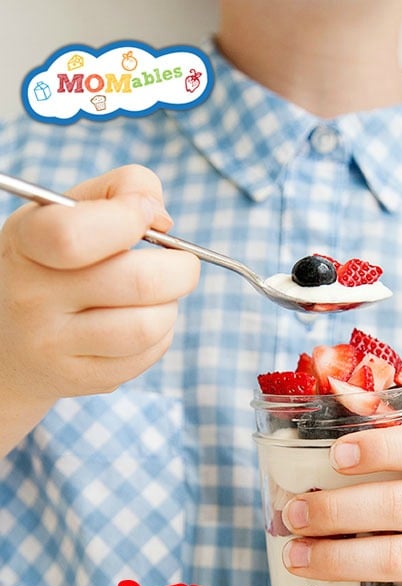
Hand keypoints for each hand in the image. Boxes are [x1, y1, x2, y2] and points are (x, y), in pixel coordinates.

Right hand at [0, 165, 199, 410]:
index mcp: (26, 244)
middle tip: (182, 264)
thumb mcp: (67, 212)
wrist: (12, 338)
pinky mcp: (82, 378)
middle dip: (180, 268)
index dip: (129, 217)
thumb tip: (161, 217)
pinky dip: (161, 333)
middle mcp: (33, 298)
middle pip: (137, 283)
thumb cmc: (55, 262)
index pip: (75, 235)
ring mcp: (55, 345)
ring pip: (149, 325)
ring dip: (170, 305)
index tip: (145, 216)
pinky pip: (148, 354)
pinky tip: (140, 321)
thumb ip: (119, 189)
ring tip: (158, 295)